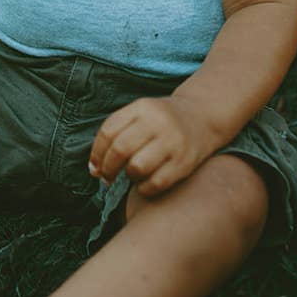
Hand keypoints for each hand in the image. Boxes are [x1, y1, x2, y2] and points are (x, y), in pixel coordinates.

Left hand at [88, 96, 217, 196]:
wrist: (203, 116)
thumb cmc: (162, 120)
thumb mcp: (141, 113)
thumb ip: (118, 132)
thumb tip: (94, 168)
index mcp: (142, 107)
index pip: (108, 131)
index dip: (96, 153)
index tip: (94, 167)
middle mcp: (157, 122)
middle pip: (120, 149)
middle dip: (108, 168)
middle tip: (107, 178)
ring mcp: (173, 142)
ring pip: (137, 167)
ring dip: (128, 176)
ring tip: (131, 175)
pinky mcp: (185, 162)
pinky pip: (156, 183)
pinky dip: (144, 188)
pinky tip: (144, 184)